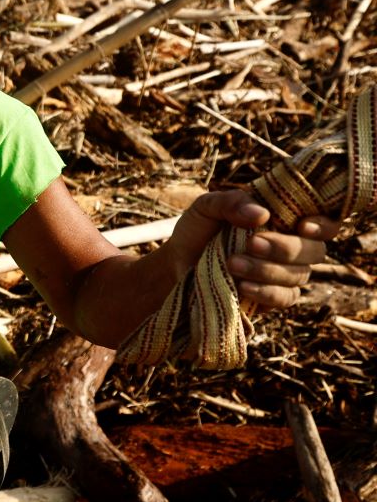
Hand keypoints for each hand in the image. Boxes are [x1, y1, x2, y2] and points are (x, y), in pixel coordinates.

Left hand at [170, 190, 338, 308]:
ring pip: (299, 276)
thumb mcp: (206, 208)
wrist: (176, 264)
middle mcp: (292, 248)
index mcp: (284, 220)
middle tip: (252, 243)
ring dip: (268, 270)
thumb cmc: (198, 230)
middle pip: (315, 252)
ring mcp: (284, 275)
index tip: (303, 226)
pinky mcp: (271, 299)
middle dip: (286, 249)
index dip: (324, 225)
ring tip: (232, 263)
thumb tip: (262, 213)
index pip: (324, 223)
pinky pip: (284, 299)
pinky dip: (266, 293)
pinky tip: (242, 287)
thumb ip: (231, 202)